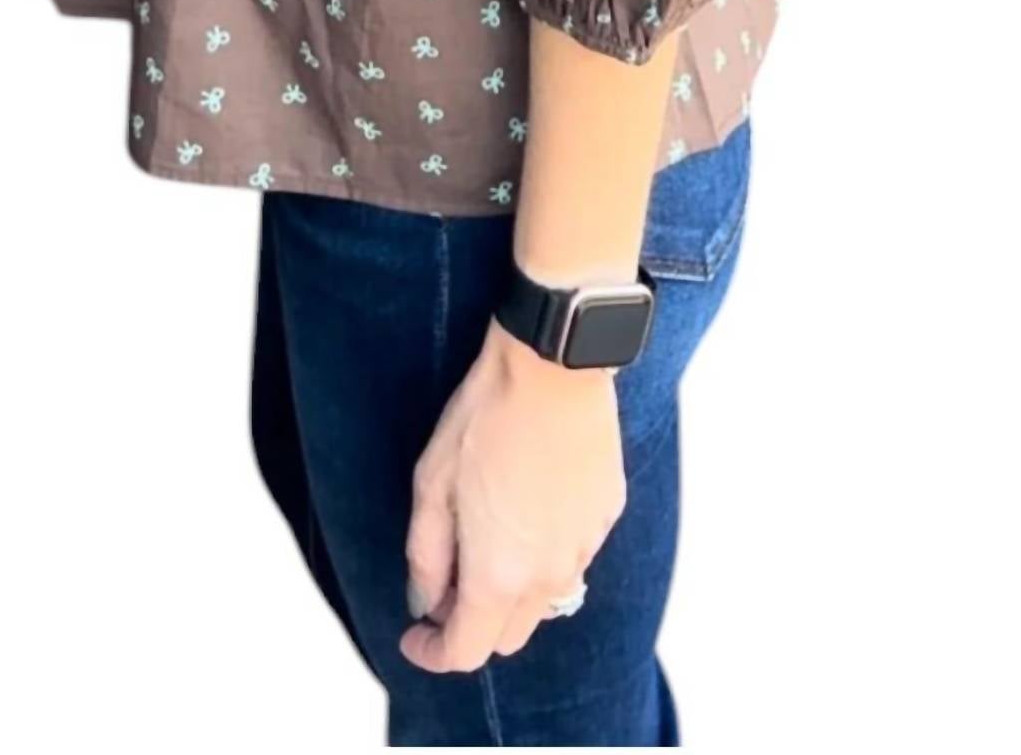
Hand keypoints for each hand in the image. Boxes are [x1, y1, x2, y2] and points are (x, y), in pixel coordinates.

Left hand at [400, 316, 626, 672]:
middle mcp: (548, 576)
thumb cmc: (485, 420)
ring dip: (512, 593)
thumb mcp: (432, 486)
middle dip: (472, 625)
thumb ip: (426, 557)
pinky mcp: (606, 516)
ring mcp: (584, 548)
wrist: (553, 368)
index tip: (414, 635)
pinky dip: (544, 556)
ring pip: (545, 601)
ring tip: (487, 542)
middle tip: (445, 583)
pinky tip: (527, 509)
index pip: (467, 652)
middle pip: (508, 636)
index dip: (433, 653)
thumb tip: (425, 602)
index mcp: (499, 576)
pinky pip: (572, 558)